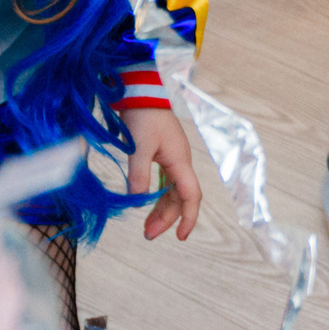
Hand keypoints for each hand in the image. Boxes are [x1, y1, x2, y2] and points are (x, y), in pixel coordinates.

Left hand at [124, 104, 201, 240]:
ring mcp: (172, 158)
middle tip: (148, 234)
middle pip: (180, 197)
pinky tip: (146, 204)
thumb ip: (139, 173)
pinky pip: (164, 182)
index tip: (181, 236)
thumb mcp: (139, 147)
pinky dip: (157, 196)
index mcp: (180, 161)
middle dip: (167, 218)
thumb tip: (136, 199)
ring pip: (172, 191)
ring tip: (146, 226)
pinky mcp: (163, 154)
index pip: (191, 195)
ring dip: (161, 209)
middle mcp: (179, 162)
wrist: (143, 93)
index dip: (188, 217)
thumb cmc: (144, 117)